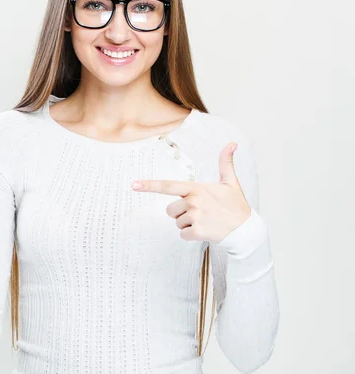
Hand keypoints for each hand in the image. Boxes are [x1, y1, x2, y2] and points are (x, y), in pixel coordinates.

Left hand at [131, 142, 251, 242]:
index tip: (134, 185)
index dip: (149, 185)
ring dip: (188, 225)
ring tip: (205, 221)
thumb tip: (232, 143)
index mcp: (196, 188)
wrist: (246, 230)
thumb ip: (226, 163)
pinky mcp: (198, 231)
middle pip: (170, 210)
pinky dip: (192, 235)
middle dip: (181, 213)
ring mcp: (195, 216)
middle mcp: (193, 201)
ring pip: (177, 223)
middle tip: (201, 213)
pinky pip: (183, 235)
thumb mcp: (231, 183)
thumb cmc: (236, 206)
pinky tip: (206, 231)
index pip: (168, 186)